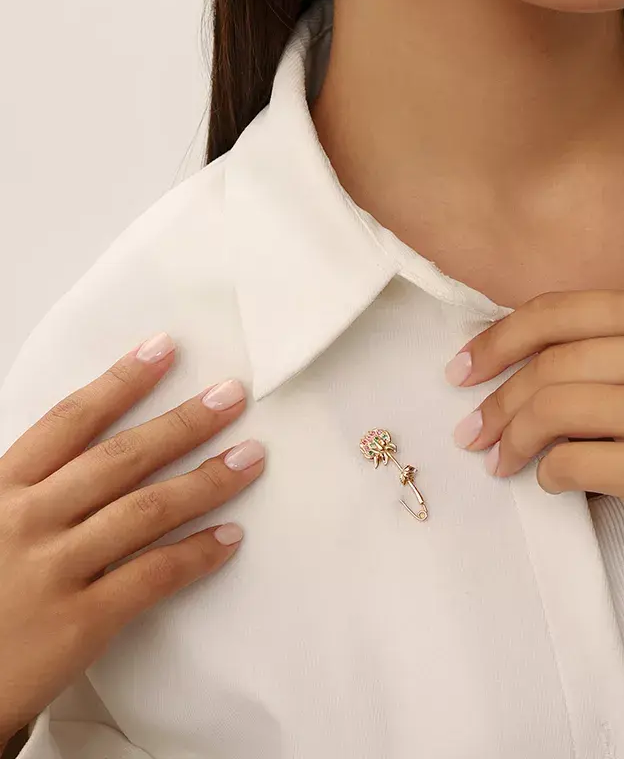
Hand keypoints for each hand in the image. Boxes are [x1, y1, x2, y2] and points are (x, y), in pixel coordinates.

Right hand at [0, 336, 265, 741]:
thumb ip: (31, 486)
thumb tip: (92, 443)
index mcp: (2, 489)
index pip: (71, 420)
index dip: (121, 381)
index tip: (164, 349)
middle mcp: (29, 521)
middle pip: (121, 458)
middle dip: (183, 422)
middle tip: (232, 396)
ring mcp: (54, 571)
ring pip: (146, 511)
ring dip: (206, 480)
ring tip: (250, 458)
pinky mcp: (78, 622)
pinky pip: (151, 577)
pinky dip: (195, 555)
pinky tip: (229, 537)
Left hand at [446, 289, 623, 596]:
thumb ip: (607, 350)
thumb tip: (502, 362)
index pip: (555, 313)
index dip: (495, 340)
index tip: (460, 370)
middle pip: (546, 365)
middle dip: (494, 402)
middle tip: (470, 434)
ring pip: (550, 410)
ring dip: (510, 441)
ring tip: (498, 462)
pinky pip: (570, 464)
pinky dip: (546, 475)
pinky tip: (549, 481)